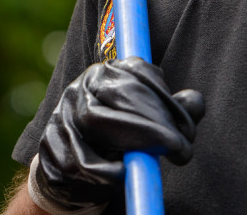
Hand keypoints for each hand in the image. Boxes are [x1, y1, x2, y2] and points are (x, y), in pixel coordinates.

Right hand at [30, 57, 204, 212]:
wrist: (71, 173)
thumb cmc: (116, 142)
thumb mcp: (147, 123)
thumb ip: (173, 111)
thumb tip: (196, 101)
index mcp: (106, 73)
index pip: (138, 71)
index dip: (166, 99)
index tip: (187, 130)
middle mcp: (81, 87)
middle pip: (119, 92)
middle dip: (155, 121)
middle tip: (180, 148)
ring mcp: (62, 114)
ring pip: (96, 119)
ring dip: (132, 140)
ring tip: (153, 160)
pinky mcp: (50, 146)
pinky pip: (79, 156)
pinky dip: (105, 169)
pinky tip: (122, 174)